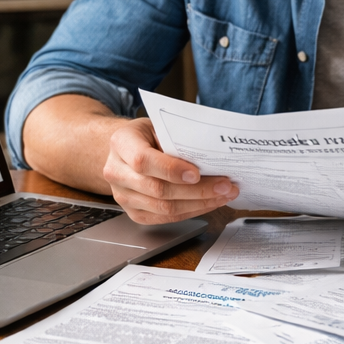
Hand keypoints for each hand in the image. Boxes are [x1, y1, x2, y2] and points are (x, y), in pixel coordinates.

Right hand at [101, 117, 238, 224]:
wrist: (127, 149)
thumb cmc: (146, 135)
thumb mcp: (158, 125)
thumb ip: (176, 139)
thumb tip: (208, 155)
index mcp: (121, 143)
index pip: (143, 161)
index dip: (171, 170)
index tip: (197, 173)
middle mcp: (117, 172)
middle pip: (158, 189)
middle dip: (197, 190)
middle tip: (225, 185)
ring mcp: (124, 196)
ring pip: (164, 208)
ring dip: (199, 204)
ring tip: (224, 195)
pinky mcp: (134, 213)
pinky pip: (165, 217)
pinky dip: (191, 211)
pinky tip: (209, 203)